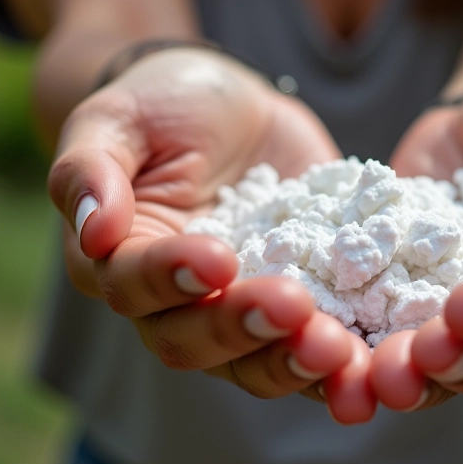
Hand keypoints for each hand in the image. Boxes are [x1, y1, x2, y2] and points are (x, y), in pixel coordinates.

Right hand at [48, 46, 375, 421]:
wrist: (233, 106)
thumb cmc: (163, 103)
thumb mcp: (118, 119)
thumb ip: (90, 170)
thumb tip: (93, 231)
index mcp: (124, 260)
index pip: (137, 286)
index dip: (173, 279)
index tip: (217, 260)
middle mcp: (178, 300)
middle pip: (198, 339)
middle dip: (245, 329)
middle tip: (293, 310)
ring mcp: (243, 303)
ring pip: (258, 357)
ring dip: (295, 360)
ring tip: (338, 348)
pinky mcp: (302, 296)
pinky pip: (315, 337)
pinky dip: (342, 356)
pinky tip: (372, 356)